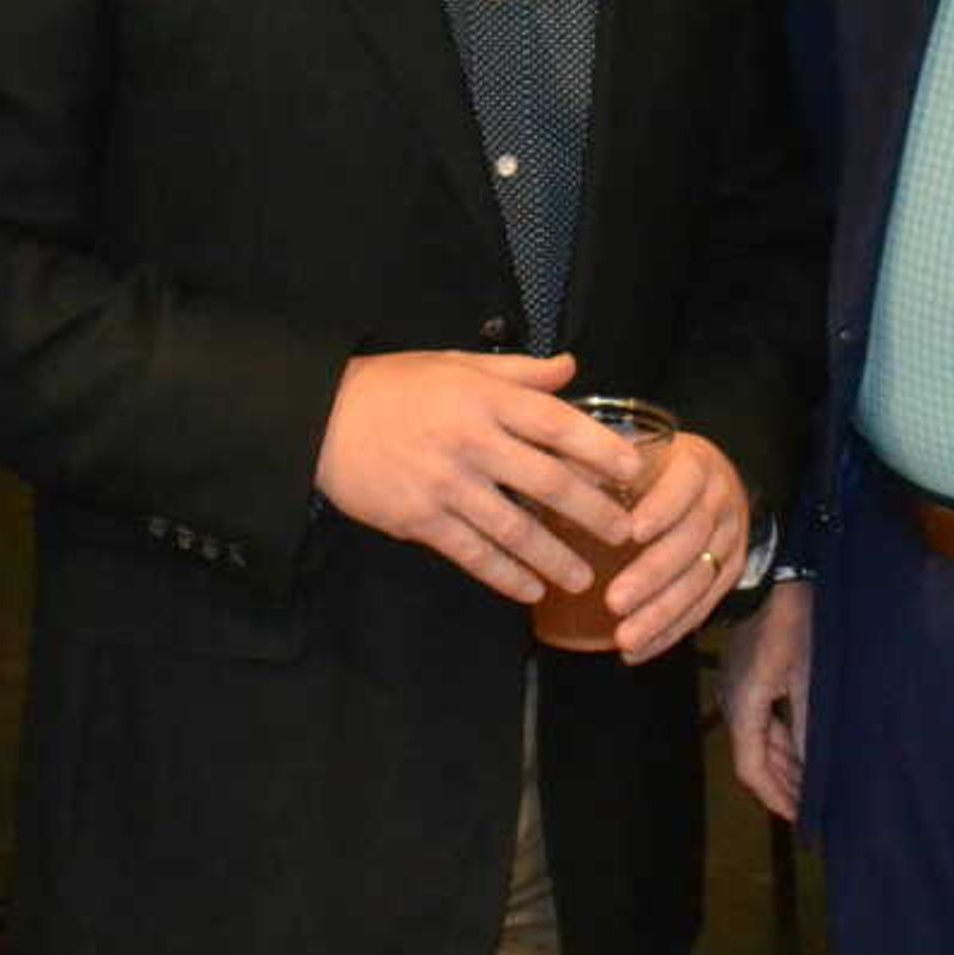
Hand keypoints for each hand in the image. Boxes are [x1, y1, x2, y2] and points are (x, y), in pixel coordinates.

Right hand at [313, 350, 638, 602]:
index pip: (556, 424)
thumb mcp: (456, 364)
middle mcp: (470, 441)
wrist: (319, 418)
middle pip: (546, 482)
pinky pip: (471, 553)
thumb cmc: (394, 386)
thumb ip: (518, 371)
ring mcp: (444, 484)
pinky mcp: (419, 519)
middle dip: (591, 512)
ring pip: (513, 528)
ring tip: (583, 578)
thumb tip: (571, 368)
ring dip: (553, 557)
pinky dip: (504, 575)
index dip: (600, 449)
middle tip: (624, 534)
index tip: (634, 471)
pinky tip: (529, 589)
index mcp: (484, 398)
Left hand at [600, 434, 749, 664]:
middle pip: (691, 540)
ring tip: (624, 638)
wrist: (712, 481)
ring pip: (700, 581)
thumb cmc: (658, 468)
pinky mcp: (730, 572)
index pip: (685, 486)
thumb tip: (553, 481)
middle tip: (614, 601)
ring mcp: (730, 539)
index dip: (661, 509)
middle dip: (652, 575)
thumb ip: (599, 466)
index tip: (631, 532)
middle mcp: (719, 502)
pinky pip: (704, 607)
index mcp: (696, 465)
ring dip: (661, 614)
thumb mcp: (635, 453)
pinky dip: (670, 632)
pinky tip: (639, 651)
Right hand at [718, 577, 812, 820]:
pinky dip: (781, 740)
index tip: (803, 819)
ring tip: (812, 782)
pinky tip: (802, 744)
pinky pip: (762, 719)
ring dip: (784, 763)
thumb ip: (809, 726)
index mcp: (744, 707)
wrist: (775, 571)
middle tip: (814, 807)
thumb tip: (816, 770)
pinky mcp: (748, 674)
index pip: (753, 770)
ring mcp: (738, 688)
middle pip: (754, 759)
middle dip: (783, 786)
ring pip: (758, 740)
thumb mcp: (809, 676)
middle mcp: (734, 702)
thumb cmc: (794, 622)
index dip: (778, 798)